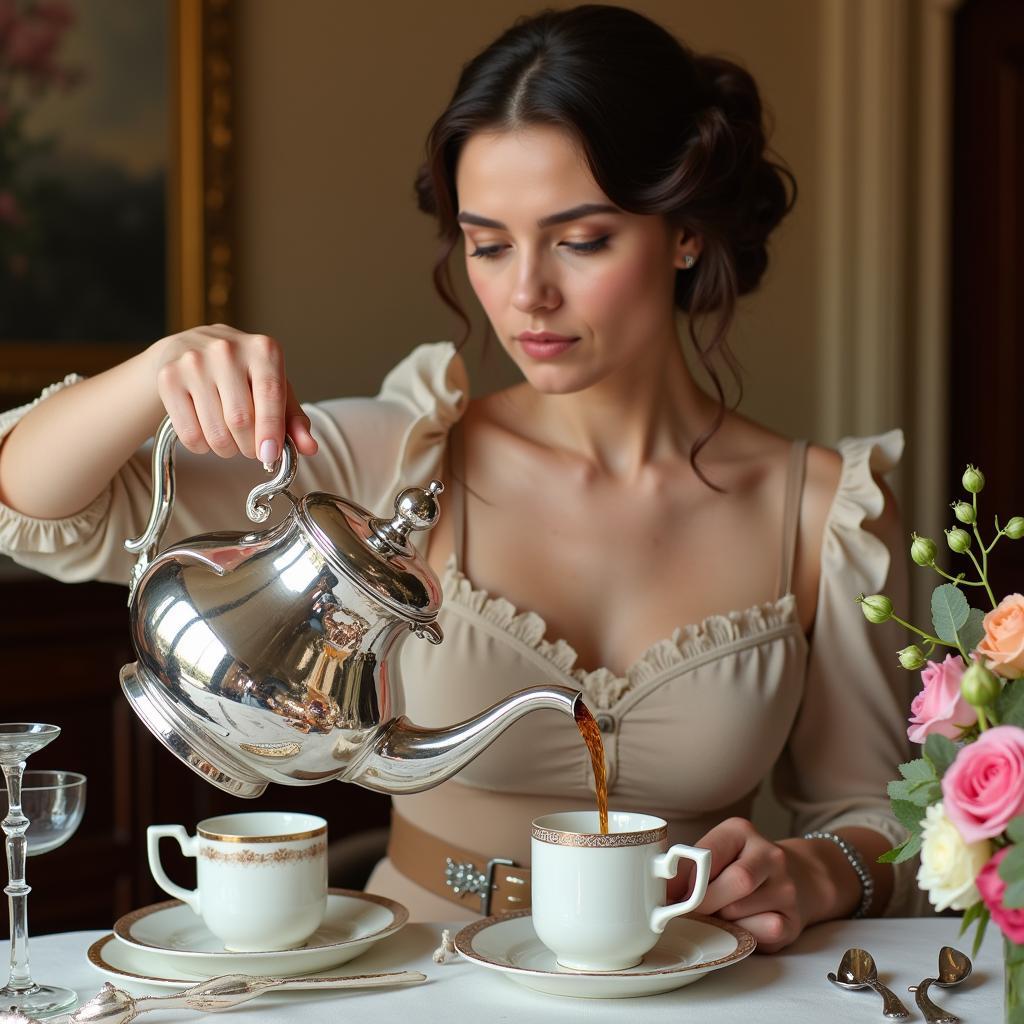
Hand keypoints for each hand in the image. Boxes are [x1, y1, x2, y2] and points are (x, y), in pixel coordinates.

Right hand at [152, 325, 318, 461]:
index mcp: (263, 349)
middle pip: (241, 420)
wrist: (191, 349)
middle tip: (252, 448)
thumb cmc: (243, 374)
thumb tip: (309, 448)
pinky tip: (207, 433)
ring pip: (215, 432)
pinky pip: (189, 433)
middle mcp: (227, 350)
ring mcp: (194, 362)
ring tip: (231, 439)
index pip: (270, 395)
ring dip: (227, 450)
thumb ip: (294, 420)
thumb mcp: (275, 389)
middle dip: (250, 446)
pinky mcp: (168, 378)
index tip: (270, 456)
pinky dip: (202, 447)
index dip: (272, 431)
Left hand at [672, 817, 811, 953]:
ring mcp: (786, 887)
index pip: (711, 853)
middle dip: (705, 901)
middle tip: (690, 911)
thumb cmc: (739, 865)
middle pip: (736, 881)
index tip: (670, 896)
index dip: (687, 879)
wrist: (796, 878)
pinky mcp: (793, 920)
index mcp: (742, 831)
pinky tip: (742, 924)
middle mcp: (770, 855)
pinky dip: (743, 933)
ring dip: (722, 918)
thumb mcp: (716, 853)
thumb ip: (691, 867)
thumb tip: (663, 892)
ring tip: (720, 913)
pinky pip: (761, 932)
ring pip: (743, 910)